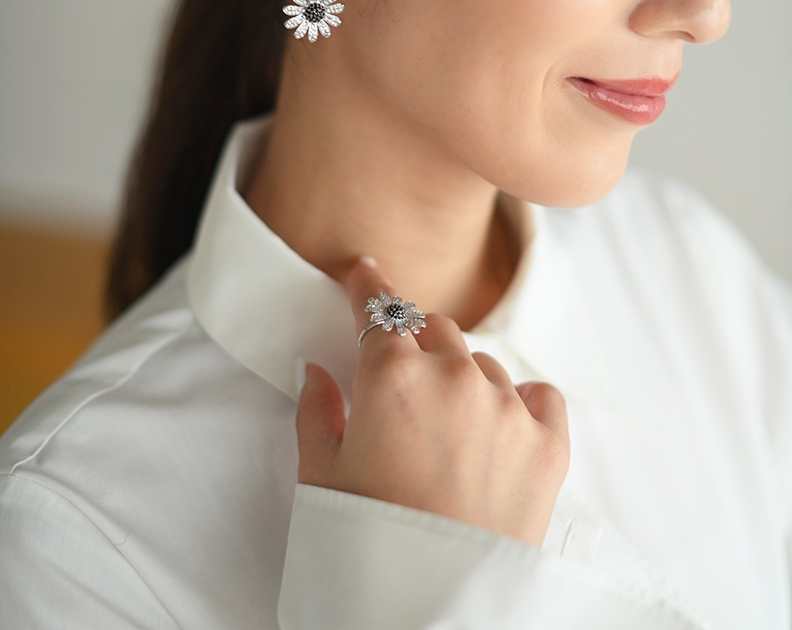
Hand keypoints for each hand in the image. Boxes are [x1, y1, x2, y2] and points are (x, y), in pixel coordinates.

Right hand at [296, 257, 569, 547]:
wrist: (434, 612)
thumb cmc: (368, 548)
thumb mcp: (321, 479)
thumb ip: (317, 411)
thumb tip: (317, 372)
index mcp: (391, 378)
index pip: (378, 309)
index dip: (368, 287)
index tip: (366, 271)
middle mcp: (454, 378)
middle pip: (433, 327)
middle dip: (414, 341)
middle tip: (401, 380)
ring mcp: (507, 408)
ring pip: (482, 361)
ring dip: (462, 378)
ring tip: (445, 432)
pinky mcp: (549, 444)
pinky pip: (540, 394)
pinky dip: (521, 402)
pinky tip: (502, 425)